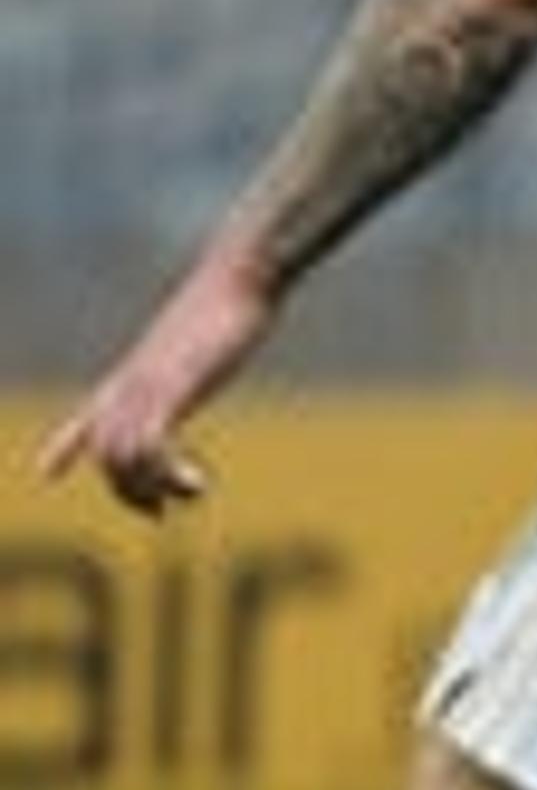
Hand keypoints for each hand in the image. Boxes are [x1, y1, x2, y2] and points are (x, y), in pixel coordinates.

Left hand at [36, 259, 276, 515]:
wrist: (238, 276)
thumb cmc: (232, 298)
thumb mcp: (207, 334)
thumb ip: (202, 348)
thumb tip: (220, 335)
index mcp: (135, 371)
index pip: (89, 416)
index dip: (65, 447)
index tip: (46, 473)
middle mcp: (130, 382)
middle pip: (105, 450)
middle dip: (126, 490)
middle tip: (159, 513)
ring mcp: (147, 386)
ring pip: (121, 454)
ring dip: (149, 488)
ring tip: (188, 495)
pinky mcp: (170, 389)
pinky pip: (150, 446)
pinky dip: (166, 475)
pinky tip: (196, 484)